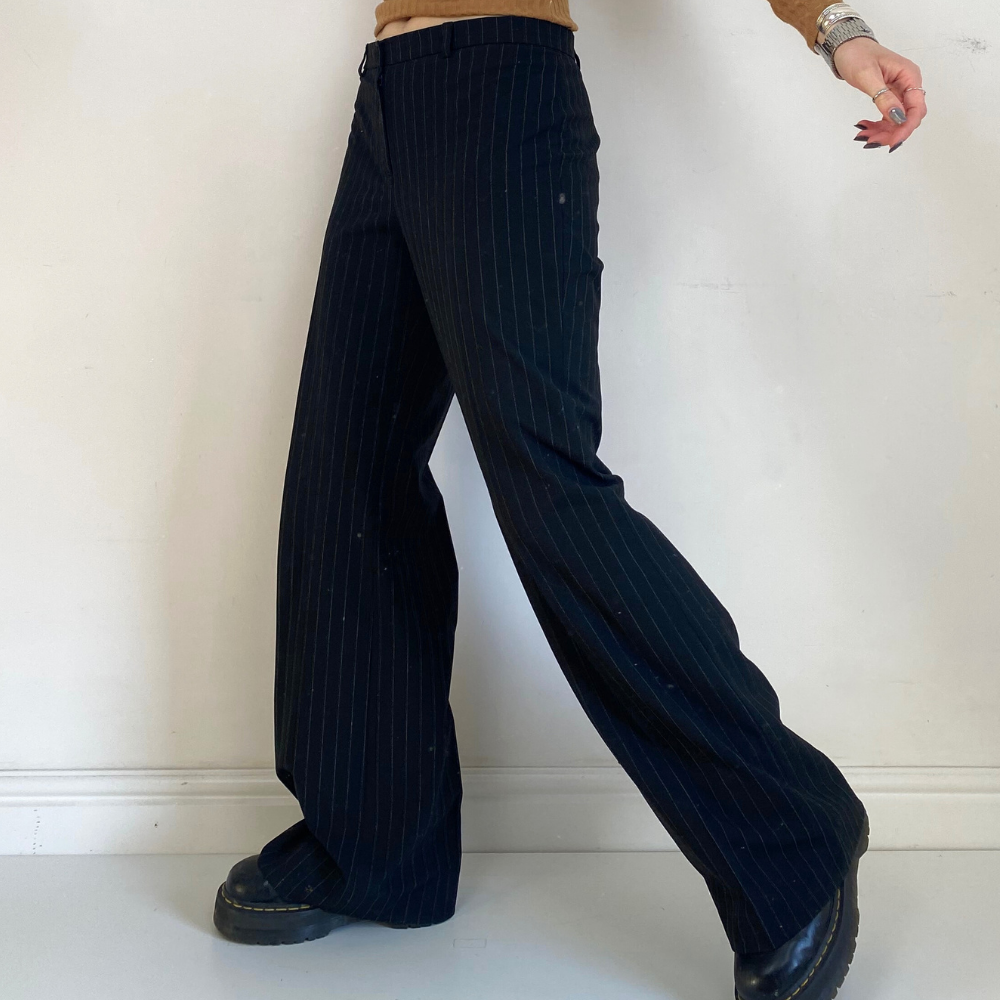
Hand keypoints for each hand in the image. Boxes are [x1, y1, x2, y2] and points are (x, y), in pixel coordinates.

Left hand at [831, 37, 926, 151]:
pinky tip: (865, 128)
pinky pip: (888, 117)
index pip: (917, 108)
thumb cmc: (857, 55)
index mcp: (909, 76)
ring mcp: (899, 91)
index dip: (906, 127)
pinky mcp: (889, 97)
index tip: (892, 141)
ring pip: (897, 120)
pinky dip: (878, 126)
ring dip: (883, 132)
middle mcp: (908, 84)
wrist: (847, 47)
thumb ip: (883, 97)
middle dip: (892, 132)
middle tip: (871, 140)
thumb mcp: (868, 76)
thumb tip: (897, 117)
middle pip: (908, 117)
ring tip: (864, 135)